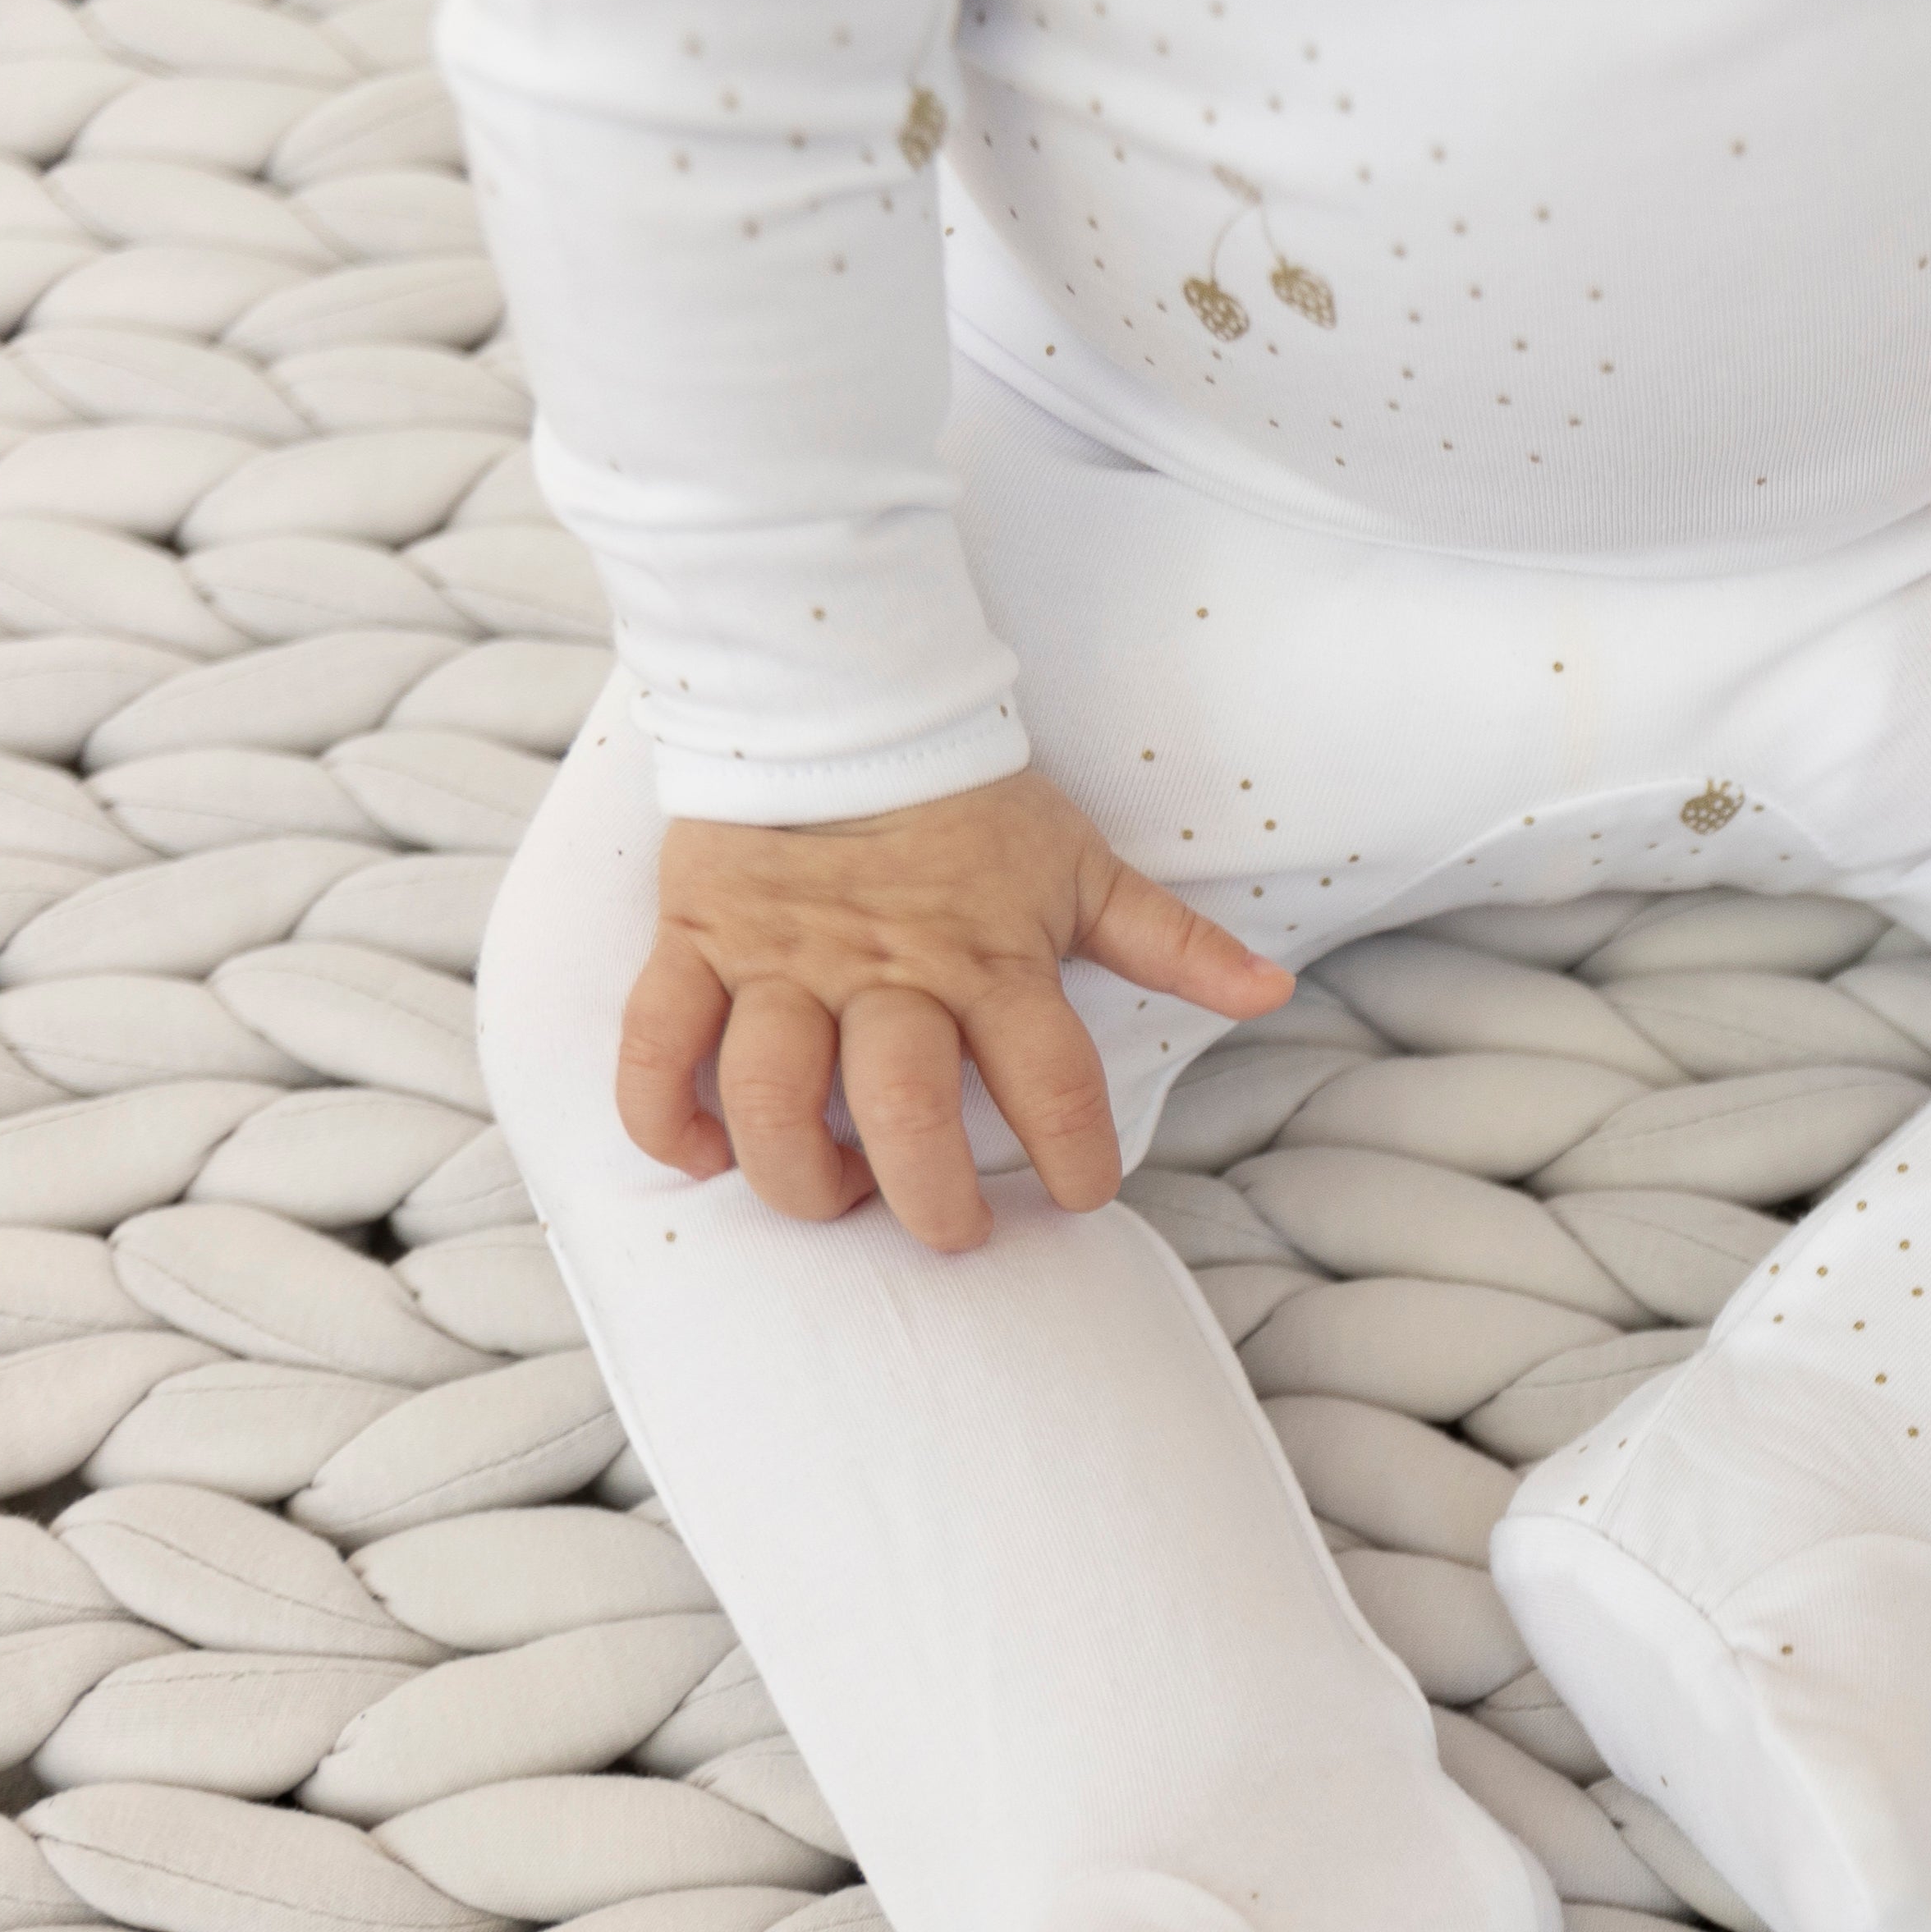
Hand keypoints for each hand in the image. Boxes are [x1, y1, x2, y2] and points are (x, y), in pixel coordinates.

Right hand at [623, 770, 1294, 1252]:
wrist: (843, 701)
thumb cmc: (972, 807)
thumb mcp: (1083, 870)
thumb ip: (1171, 943)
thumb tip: (1271, 991)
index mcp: (990, 960)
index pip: (1051, 1080)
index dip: (1073, 1154)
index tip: (1082, 1196)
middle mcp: (886, 972)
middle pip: (901, 1107)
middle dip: (928, 1195)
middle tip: (952, 1230)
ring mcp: (782, 961)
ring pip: (771, 1090)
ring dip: (795, 1171)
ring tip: (835, 1194)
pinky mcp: (700, 941)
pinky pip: (659, 1040)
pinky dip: (664, 1112)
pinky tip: (701, 1155)